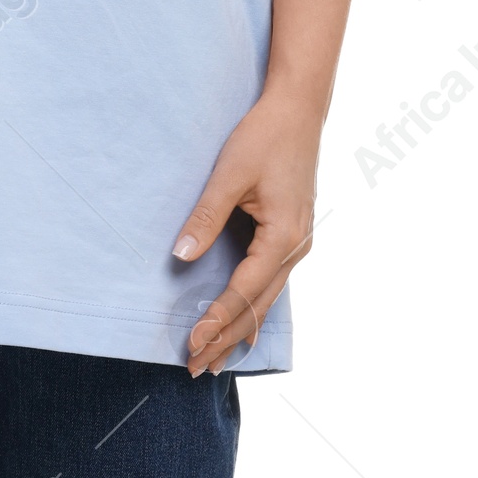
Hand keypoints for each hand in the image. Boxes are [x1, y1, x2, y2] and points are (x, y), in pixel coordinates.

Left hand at [171, 89, 322, 376]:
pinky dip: (252, 306)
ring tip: (214, 357)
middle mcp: (296, 248)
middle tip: (196, 368)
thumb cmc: (264, 136)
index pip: (244, 292)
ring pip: (266, 298)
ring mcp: (298, 243)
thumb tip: (180, 258)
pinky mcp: (292, 234)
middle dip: (227, 338)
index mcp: (284, 237)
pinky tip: (240, 322)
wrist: (298, 109)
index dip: (217, 319)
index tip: (192, 344)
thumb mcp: (230, 173)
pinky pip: (271, 282)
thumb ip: (206, 217)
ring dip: (239, 327)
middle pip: (258, 306)